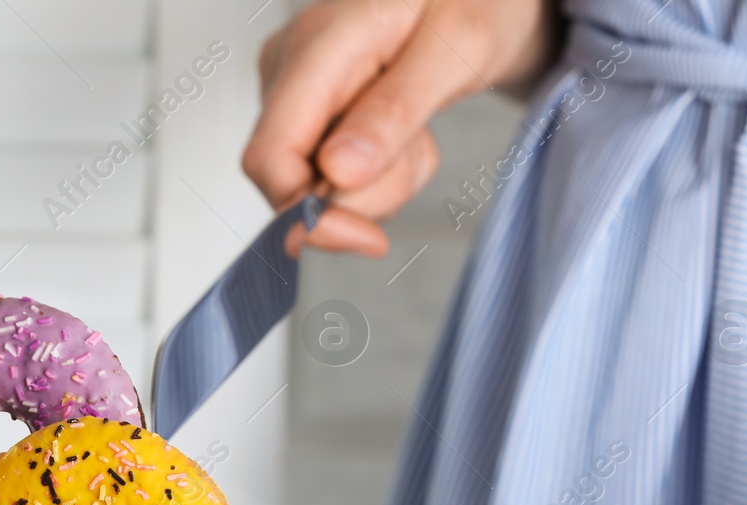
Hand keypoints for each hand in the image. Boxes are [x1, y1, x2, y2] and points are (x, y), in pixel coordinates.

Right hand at [243, 0, 554, 256]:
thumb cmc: (476, 1)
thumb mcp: (457, 51)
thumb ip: (395, 110)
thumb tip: (338, 174)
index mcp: (317, 45)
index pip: (270, 157)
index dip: (309, 215)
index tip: (369, 238)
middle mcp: (288, 67)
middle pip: (293, 181)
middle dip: (362, 194)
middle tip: (420, 152)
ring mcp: (293, 90)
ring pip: (315, 185)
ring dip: (379, 182)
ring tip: (418, 130)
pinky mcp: (308, 111)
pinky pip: (331, 174)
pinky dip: (376, 172)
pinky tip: (402, 130)